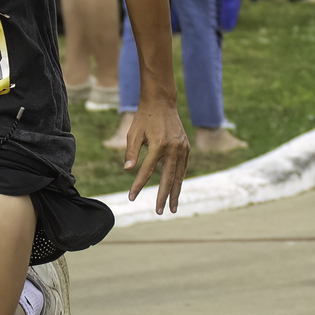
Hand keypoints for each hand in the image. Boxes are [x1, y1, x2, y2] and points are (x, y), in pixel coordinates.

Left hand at [122, 96, 189, 213]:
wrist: (162, 102)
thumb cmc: (144, 118)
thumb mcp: (134, 133)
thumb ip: (131, 153)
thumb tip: (128, 171)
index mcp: (159, 145)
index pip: (147, 171)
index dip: (138, 185)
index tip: (132, 197)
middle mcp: (173, 148)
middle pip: (168, 178)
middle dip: (164, 196)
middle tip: (160, 212)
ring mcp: (182, 148)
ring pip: (179, 175)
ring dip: (175, 192)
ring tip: (172, 207)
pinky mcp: (186, 147)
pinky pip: (183, 167)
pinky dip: (179, 179)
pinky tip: (176, 190)